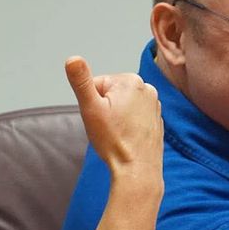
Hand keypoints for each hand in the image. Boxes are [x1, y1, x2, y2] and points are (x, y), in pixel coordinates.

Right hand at [64, 56, 163, 182]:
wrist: (137, 170)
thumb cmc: (114, 141)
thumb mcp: (90, 109)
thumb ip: (81, 81)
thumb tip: (72, 58)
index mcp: (130, 80)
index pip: (97, 85)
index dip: (92, 104)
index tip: (100, 120)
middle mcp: (147, 88)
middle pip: (110, 94)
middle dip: (104, 110)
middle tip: (108, 128)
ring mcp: (154, 104)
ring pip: (122, 106)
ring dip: (116, 118)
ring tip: (118, 134)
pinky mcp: (156, 120)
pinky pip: (134, 118)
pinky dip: (128, 126)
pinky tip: (127, 139)